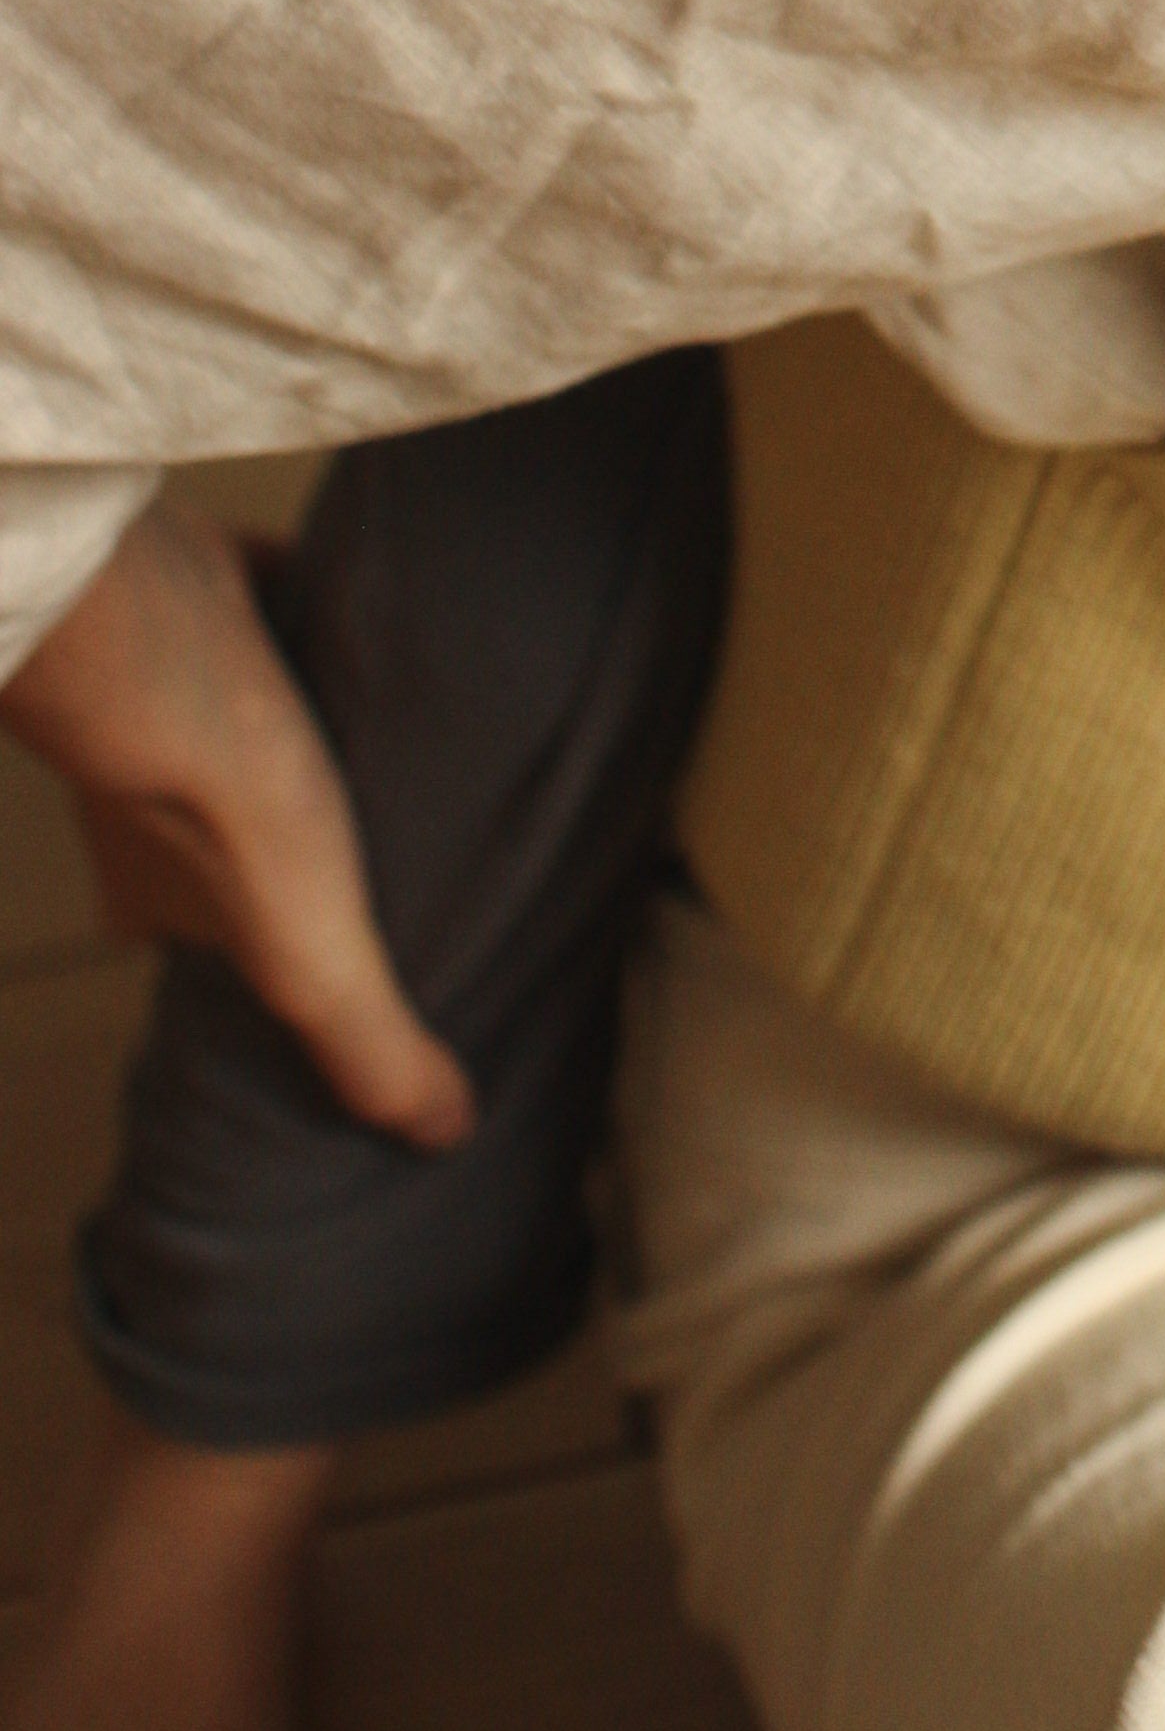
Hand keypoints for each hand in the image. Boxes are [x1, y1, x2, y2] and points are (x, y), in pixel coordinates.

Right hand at [1, 508, 472, 1147]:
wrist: (158, 639)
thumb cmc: (225, 801)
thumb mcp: (316, 964)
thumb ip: (372, 1047)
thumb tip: (444, 1130)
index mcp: (158, 901)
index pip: (207, 947)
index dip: (259, 950)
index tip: (323, 942)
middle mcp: (154, 805)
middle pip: (227, 831)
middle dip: (293, 830)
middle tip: (377, 826)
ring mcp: (182, 700)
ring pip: (257, 723)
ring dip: (313, 725)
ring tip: (401, 730)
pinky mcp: (213, 600)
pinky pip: (276, 605)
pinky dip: (323, 611)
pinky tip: (389, 614)